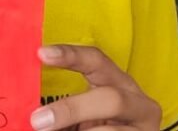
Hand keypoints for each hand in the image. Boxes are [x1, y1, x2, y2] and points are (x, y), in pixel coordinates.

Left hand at [30, 45, 161, 130]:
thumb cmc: (93, 127)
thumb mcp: (81, 114)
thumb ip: (61, 108)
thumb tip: (32, 110)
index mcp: (119, 84)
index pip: (97, 60)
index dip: (71, 55)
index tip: (42, 53)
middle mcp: (139, 103)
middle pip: (112, 99)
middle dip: (73, 109)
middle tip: (39, 120)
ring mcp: (145, 127)